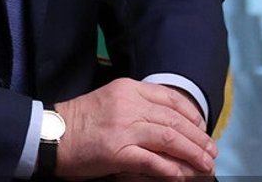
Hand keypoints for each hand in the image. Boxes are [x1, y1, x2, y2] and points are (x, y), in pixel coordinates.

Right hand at [53, 78, 216, 178]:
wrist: (50, 134)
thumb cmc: (80, 120)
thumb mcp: (111, 101)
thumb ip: (138, 106)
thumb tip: (169, 124)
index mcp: (128, 88)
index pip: (170, 99)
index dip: (192, 115)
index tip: (203, 128)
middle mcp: (129, 104)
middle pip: (175, 121)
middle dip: (198, 138)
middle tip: (211, 152)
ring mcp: (124, 127)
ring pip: (169, 139)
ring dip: (192, 154)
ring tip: (205, 165)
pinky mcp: (117, 151)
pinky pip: (153, 161)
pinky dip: (171, 169)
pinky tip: (182, 176)